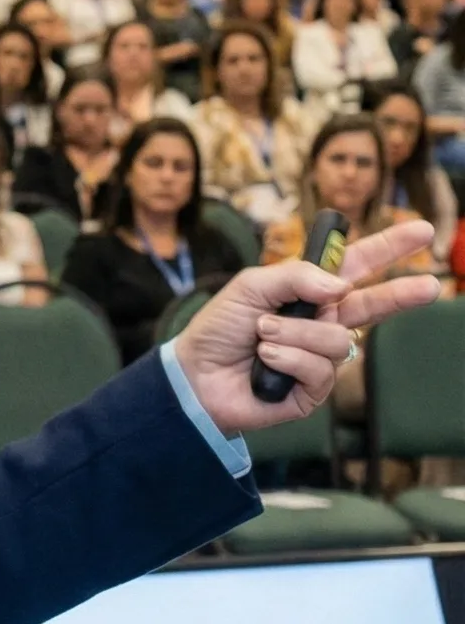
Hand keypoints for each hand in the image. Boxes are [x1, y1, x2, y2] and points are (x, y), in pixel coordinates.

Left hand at [173, 218, 440, 432]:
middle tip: (428, 286)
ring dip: (294, 333)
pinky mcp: (312, 391)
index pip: (356, 266)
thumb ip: (296, 277)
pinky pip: (319, 369)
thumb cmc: (220, 327)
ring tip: (262, 336)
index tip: (421, 232)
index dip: (388, 249)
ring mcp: (320, 358)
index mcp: (311, 292)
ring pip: (337, 340)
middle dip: (400, 294)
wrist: (194, 375)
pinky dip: (289, 359)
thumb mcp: (252, 286)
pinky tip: (266, 360)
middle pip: (373, 305)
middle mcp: (322, 323)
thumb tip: (342, 286)